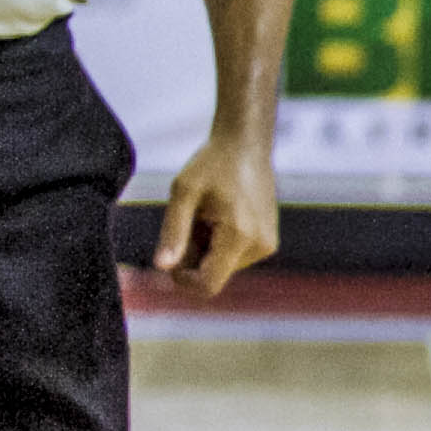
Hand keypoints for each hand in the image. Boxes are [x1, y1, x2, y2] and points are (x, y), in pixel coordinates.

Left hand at [153, 131, 277, 295]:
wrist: (246, 145)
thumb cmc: (212, 164)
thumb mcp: (183, 193)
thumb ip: (173, 232)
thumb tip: (162, 267)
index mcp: (238, 237)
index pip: (207, 285)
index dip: (182, 279)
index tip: (170, 254)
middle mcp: (259, 247)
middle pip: (213, 275)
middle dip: (193, 256)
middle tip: (190, 220)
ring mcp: (266, 245)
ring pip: (222, 266)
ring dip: (206, 248)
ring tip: (206, 215)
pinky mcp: (268, 241)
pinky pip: (234, 257)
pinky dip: (219, 243)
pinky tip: (220, 216)